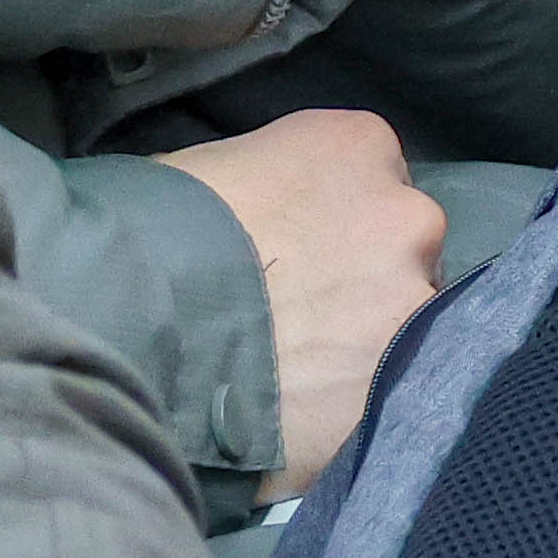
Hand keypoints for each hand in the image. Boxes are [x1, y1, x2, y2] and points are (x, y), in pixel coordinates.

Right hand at [159, 106, 446, 495]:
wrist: (143, 325)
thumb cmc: (159, 231)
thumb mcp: (216, 168)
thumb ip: (269, 183)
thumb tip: (263, 215)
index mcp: (359, 145)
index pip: (374, 180)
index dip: (335, 224)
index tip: (302, 256)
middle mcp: (406, 214)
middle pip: (402, 250)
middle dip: (364, 281)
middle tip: (304, 318)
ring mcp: (413, 302)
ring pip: (408, 324)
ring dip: (367, 342)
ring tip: (303, 374)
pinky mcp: (405, 382)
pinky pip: (394, 391)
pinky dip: (359, 401)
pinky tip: (309, 412)